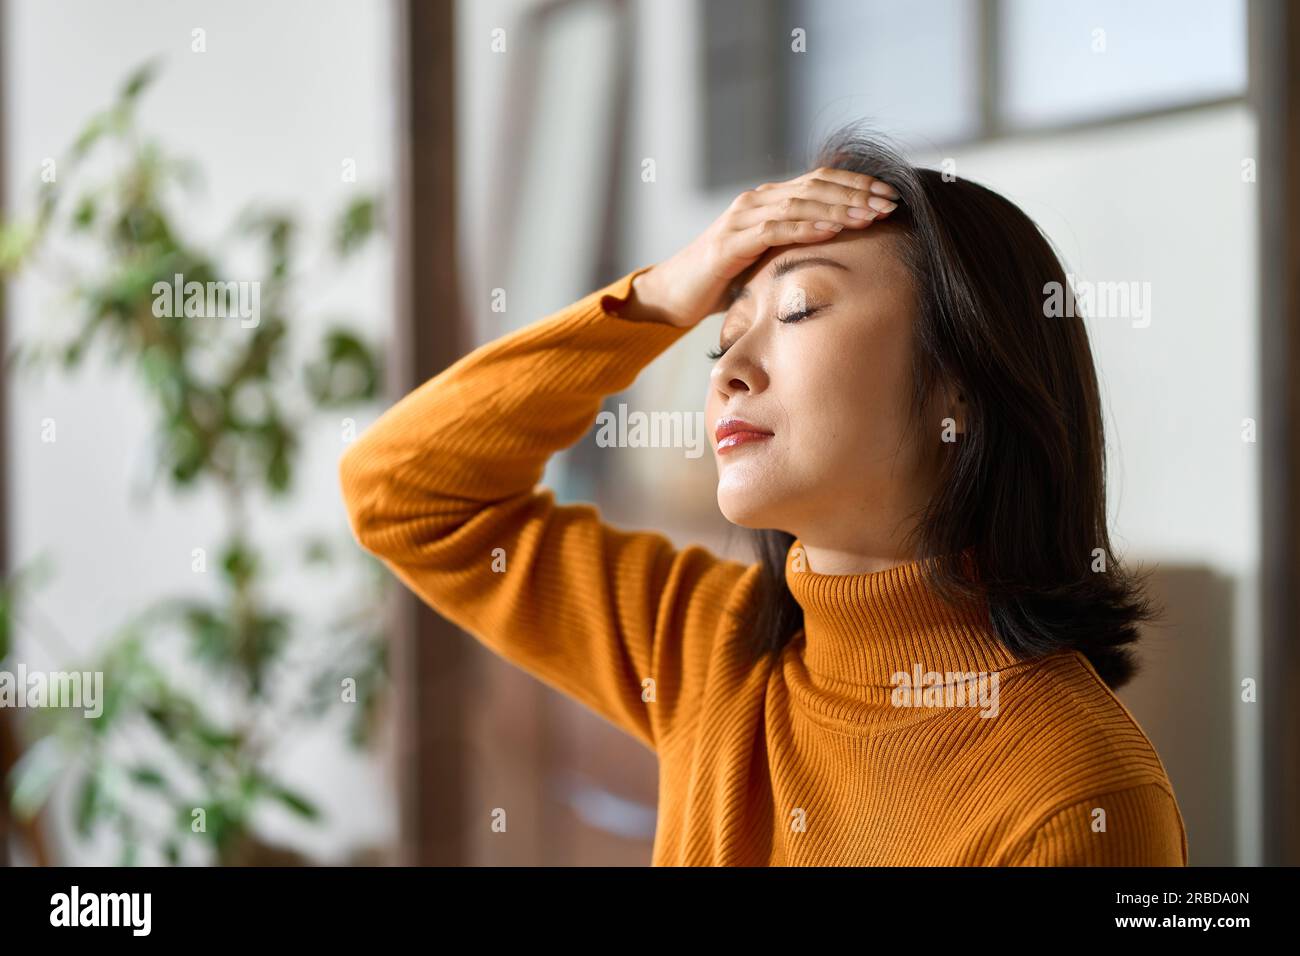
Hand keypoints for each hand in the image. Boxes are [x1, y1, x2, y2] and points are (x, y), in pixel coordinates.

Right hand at [625, 167, 900, 328]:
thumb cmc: (723, 281)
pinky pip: (773, 230)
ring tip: (870, 215)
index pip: (820, 182)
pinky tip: (831, 230)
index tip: (891, 196)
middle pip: (815, 186)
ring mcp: (741, 218)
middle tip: (891, 203)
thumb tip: (839, 255)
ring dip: (838, 208)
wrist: (674, 294)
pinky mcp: (730, 242)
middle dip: (857, 193)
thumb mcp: (766, 259)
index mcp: (768, 201)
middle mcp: (756, 201)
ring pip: (799, 204)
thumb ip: (795, 248)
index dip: (857, 185)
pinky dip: (804, 228)